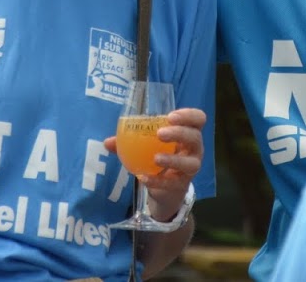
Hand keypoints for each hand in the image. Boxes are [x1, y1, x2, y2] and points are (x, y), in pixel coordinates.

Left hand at [105, 107, 204, 221]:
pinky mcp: (182, 185)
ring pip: (191, 163)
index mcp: (188, 133)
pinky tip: (143, 178)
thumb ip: (128, 143)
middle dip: (179, 133)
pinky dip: (158, 181)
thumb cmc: (160, 156)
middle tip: (160, 134)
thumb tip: (107, 142)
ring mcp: (190, 168)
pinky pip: (172, 183)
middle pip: (195, 137)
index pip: (198, 119)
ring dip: (173, 159)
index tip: (170, 116)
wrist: (165, 188)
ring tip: (156, 158)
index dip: (188, 115)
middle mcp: (194, 149)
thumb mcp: (147, 146)